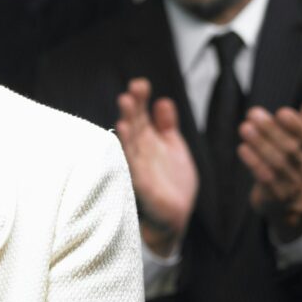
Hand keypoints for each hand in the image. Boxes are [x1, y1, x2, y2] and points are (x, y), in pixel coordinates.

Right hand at [116, 78, 197, 255]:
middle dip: (132, 108)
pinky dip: (128, 150)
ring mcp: (138, 168)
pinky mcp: (141, 184)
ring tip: (126, 104)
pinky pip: (133, 165)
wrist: (175, 217)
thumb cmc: (171, 183)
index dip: (140, 101)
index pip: (141, 116)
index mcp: (147, 142)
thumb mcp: (174, 148)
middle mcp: (140, 152)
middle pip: (134, 125)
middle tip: (131, 91)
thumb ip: (167, 126)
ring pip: (131, 142)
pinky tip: (125, 134)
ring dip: (128, 123)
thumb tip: (163, 101)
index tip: (140, 84)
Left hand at [239, 99, 301, 241]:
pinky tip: (242, 147)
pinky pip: (264, 177)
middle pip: (291, 148)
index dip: (297, 126)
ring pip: (276, 161)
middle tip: (253, 113)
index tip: (281, 112)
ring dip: (259, 143)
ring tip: (244, 127)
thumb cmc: (294, 165)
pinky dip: (253, 161)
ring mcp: (295, 185)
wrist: (285, 203)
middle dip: (271, 129)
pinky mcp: (277, 196)